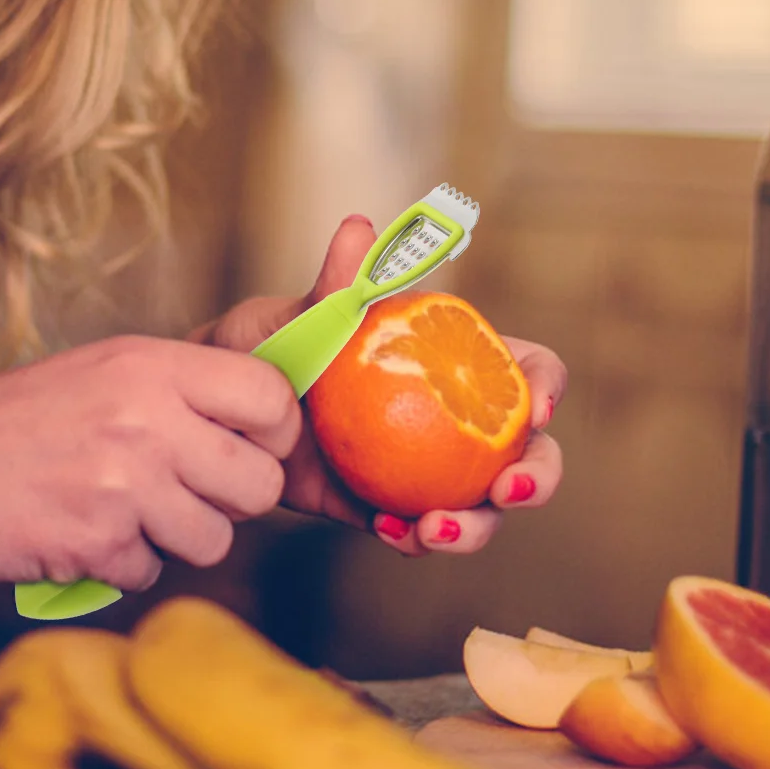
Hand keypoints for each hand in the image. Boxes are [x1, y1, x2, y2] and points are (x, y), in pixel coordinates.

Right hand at [0, 336, 301, 590]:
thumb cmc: (11, 421)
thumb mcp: (101, 370)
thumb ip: (177, 388)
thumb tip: (258, 416)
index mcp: (151, 366)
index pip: (270, 398)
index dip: (271, 433)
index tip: (248, 445)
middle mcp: (146, 420)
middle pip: (259, 484)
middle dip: (230, 499)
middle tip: (187, 491)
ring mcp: (123, 485)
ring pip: (215, 539)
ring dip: (176, 538)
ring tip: (125, 511)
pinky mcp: (97, 544)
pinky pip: (153, 571)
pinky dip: (123, 563)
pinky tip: (84, 532)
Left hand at [194, 215, 566, 554]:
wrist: (223, 404)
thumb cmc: (277, 343)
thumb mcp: (307, 313)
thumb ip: (338, 282)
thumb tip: (359, 227)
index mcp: (457, 363)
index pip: (525, 372)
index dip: (547, 388)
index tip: (536, 408)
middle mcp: (453, 422)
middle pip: (527, 454)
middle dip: (536, 479)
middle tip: (505, 491)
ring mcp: (423, 472)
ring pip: (479, 509)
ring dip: (474, 527)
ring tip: (433, 530)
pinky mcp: (384, 511)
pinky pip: (415, 535)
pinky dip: (412, 540)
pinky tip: (390, 531)